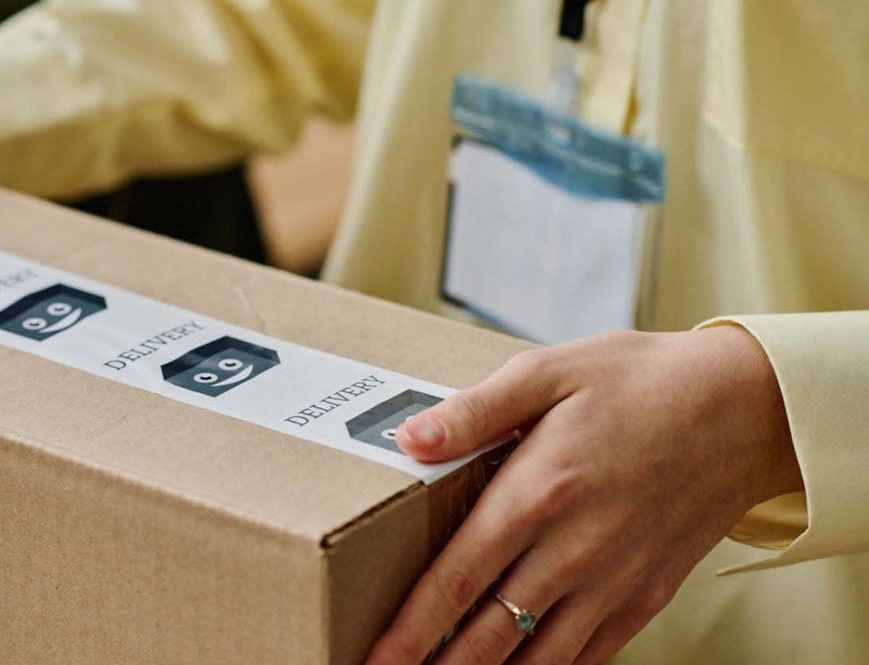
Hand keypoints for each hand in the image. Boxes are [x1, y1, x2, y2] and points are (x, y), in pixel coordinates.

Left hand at [367, 327, 801, 664]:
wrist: (745, 408)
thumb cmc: (638, 381)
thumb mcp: (549, 371)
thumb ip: (474, 411)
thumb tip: (409, 438)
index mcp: (538, 492)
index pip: (457, 580)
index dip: (411, 628)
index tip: (374, 656)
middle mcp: (574, 549)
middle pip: (489, 634)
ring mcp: (614, 580)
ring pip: (539, 656)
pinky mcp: (646, 594)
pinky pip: (589, 652)